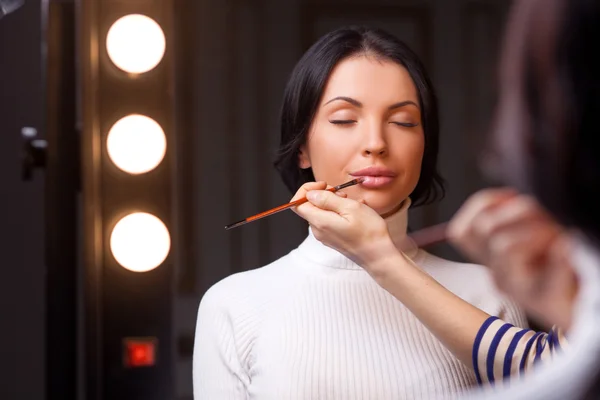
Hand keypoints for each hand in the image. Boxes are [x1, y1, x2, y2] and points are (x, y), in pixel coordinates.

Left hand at [290, 182, 397, 276]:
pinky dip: (340, 212)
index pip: (297, 203)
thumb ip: (327, 199)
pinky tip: (356, 212)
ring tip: (353, 204)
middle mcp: (318, 230)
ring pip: (322, 212)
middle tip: (343, 195)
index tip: (324, 185)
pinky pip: (331, 220)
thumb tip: (311, 194)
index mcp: (319, 222)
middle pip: (310, 206)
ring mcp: (325, 236)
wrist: (379, 256)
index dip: (307, 190)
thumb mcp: (350, 208)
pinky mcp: (333, 239)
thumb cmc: (368, 232)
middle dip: (324, 195)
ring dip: (335, 203)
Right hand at [448, 188, 577, 327]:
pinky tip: (566, 246)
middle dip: (515, 211)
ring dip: (535, 229)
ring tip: (556, 234)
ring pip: (503, 246)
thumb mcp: (528, 235)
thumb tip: (506, 197)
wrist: (586, 306)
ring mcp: (519, 289)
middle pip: (484, 228)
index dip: (482, 204)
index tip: (509, 196)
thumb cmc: (559, 265)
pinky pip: (547, 278)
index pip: (461, 230)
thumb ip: (510, 217)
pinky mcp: (546, 301)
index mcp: (490, 260)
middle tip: (543, 218)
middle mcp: (498, 274)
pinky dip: (557, 259)